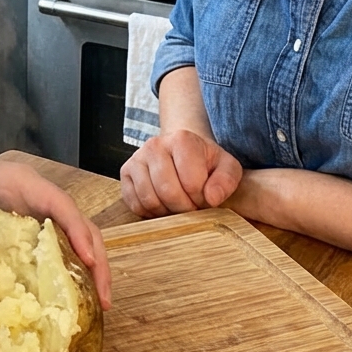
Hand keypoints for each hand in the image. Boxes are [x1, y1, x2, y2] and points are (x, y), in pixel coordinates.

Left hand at [0, 147, 112, 309]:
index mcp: (19, 181)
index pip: (58, 202)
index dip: (76, 229)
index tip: (88, 258)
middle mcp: (38, 195)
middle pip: (80, 222)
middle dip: (97, 258)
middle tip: (103, 299)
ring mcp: (43, 212)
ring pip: (80, 235)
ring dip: (94, 267)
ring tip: (99, 306)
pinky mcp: (40, 230)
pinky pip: (66, 246)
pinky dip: (77, 269)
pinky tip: (78, 299)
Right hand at [120, 128, 242, 217]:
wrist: (182, 153)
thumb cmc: (205, 163)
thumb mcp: (226, 167)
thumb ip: (226, 181)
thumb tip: (212, 198)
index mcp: (182, 139)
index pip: (191, 182)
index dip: (202, 199)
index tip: (205, 198)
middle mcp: (154, 144)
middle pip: (167, 191)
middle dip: (184, 208)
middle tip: (192, 207)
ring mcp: (136, 158)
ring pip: (149, 199)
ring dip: (167, 212)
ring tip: (178, 206)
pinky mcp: (125, 172)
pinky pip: (134, 204)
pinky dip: (150, 213)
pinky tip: (163, 205)